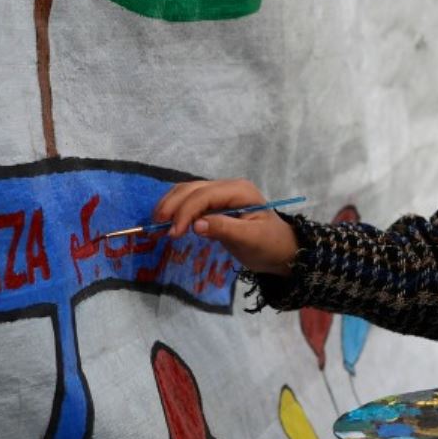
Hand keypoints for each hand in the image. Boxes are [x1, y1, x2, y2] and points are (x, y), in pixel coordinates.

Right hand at [152, 178, 299, 275]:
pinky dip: (177, 209)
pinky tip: (167, 221)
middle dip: (173, 205)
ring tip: (157, 223)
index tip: (174, 233)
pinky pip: (191, 201)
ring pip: (188, 192)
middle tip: (157, 226)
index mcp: (239, 191)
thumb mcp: (250, 239)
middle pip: (192, 189)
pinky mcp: (215, 205)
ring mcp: (221, 194)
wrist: (281, 251)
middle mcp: (228, 187)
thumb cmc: (269, 245)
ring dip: (171, 205)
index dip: (186, 211)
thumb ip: (224, 229)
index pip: (204, 195)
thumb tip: (196, 225)